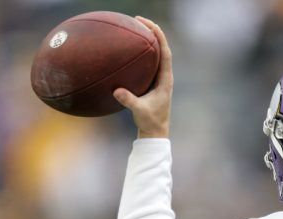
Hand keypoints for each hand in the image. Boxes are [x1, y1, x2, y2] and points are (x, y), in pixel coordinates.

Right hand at [113, 16, 172, 138]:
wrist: (155, 133)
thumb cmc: (150, 122)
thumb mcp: (139, 111)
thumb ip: (129, 101)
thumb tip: (117, 91)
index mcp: (165, 80)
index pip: (165, 52)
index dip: (159, 36)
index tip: (148, 24)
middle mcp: (164, 77)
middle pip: (161, 49)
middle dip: (152, 33)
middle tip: (139, 20)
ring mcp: (159, 80)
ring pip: (156, 55)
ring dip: (148, 42)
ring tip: (136, 29)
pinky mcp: (153, 84)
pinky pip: (149, 64)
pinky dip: (141, 54)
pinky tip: (129, 51)